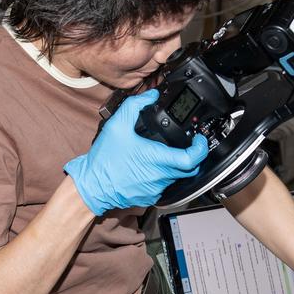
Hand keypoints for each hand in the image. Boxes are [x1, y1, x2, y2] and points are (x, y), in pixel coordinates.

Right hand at [64, 89, 208, 215]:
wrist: (92, 186)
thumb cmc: (104, 160)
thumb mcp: (117, 126)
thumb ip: (135, 105)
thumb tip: (150, 96)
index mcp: (156, 159)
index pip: (192, 159)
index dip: (201, 149)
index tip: (200, 141)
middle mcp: (160, 176)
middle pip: (190, 168)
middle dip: (192, 156)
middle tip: (187, 145)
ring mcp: (156, 189)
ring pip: (177, 177)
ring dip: (176, 166)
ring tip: (164, 154)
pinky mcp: (150, 197)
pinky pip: (164, 186)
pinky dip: (163, 176)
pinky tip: (151, 167)